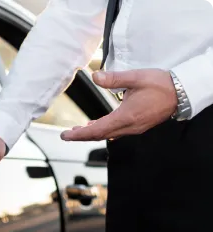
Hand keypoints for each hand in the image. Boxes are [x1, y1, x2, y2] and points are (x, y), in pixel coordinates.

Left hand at [60, 69, 177, 141]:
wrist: (182, 92)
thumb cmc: (161, 84)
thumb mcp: (136, 78)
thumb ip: (114, 79)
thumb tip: (95, 76)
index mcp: (125, 117)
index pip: (96, 131)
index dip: (79, 135)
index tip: (66, 135)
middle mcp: (128, 127)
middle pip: (100, 136)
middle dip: (82, 136)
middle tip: (67, 134)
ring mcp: (134, 128)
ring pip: (108, 134)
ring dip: (92, 133)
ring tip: (79, 130)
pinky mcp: (138, 126)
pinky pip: (117, 131)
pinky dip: (104, 130)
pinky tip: (98, 125)